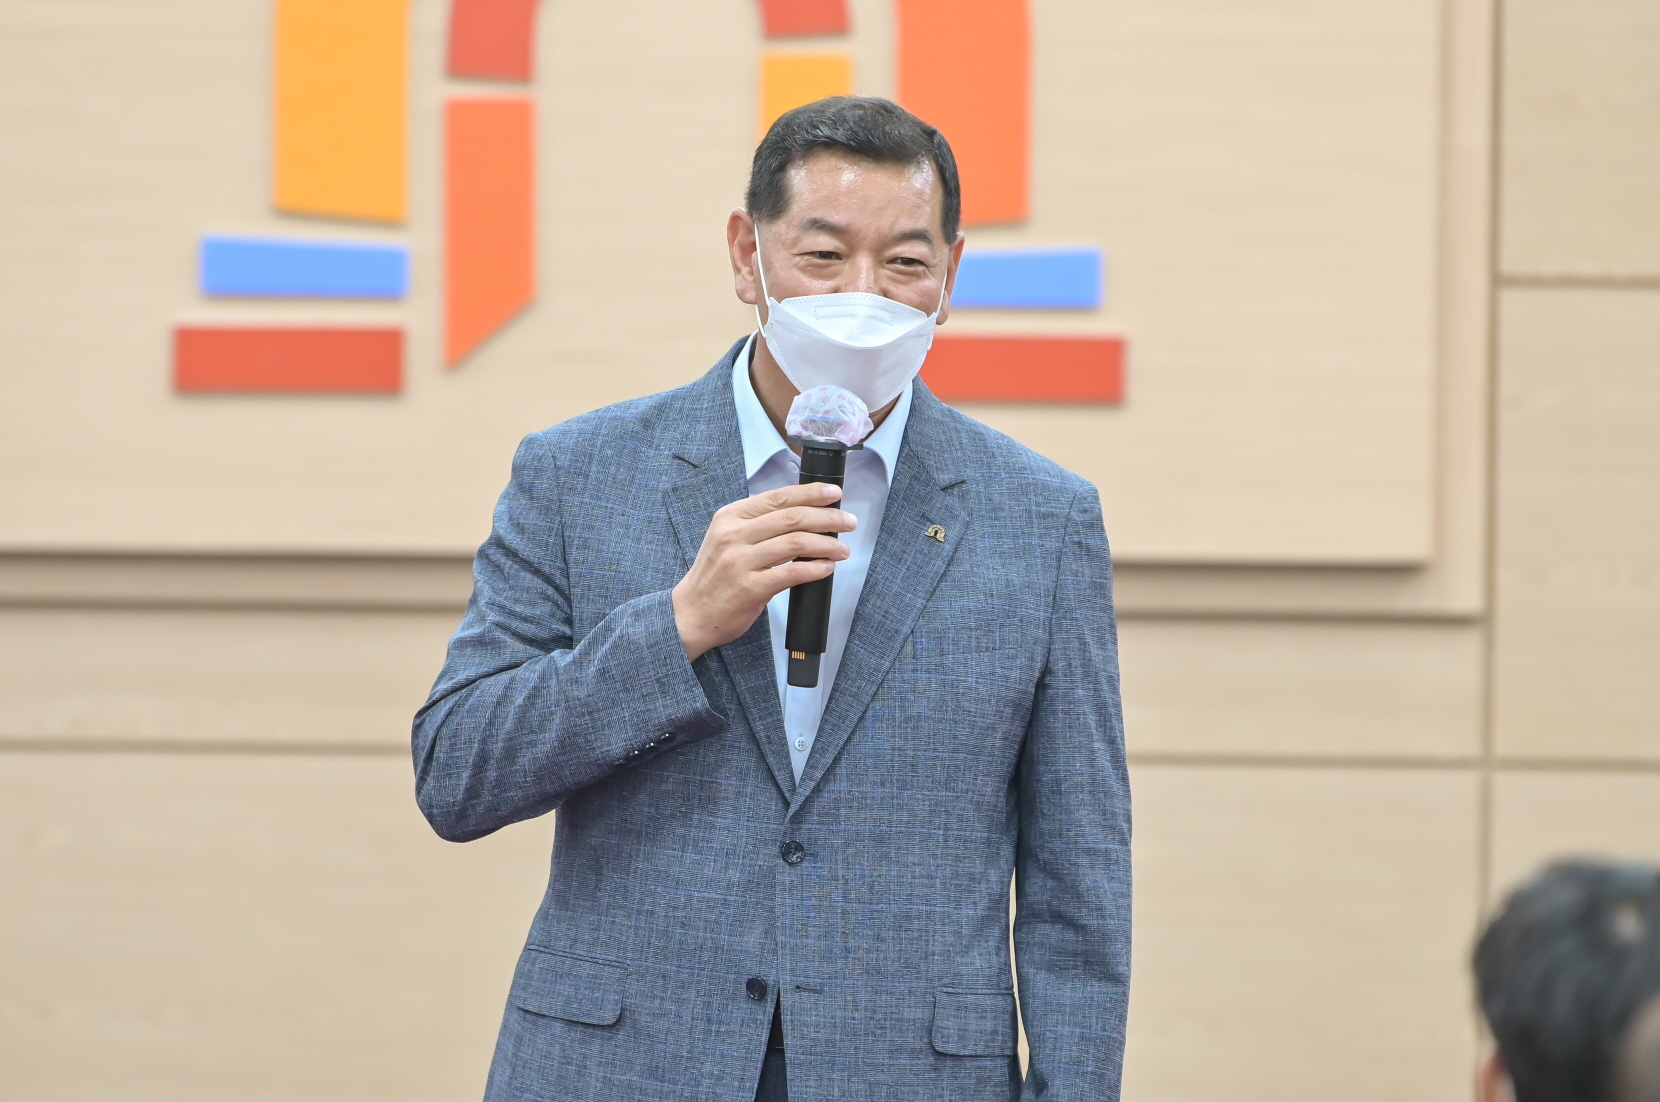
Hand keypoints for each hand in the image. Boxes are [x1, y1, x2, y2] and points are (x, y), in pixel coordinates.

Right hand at [672, 483, 855, 660]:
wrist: (690, 613)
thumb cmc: (714, 576)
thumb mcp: (727, 538)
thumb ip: (757, 525)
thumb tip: (802, 515)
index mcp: (731, 516)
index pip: (778, 497)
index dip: (811, 493)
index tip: (834, 493)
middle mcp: (734, 535)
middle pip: (792, 517)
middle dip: (828, 517)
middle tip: (848, 522)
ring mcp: (741, 561)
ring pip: (796, 543)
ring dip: (827, 544)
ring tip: (842, 549)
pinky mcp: (750, 588)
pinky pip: (792, 573)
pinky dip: (816, 569)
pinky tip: (827, 568)